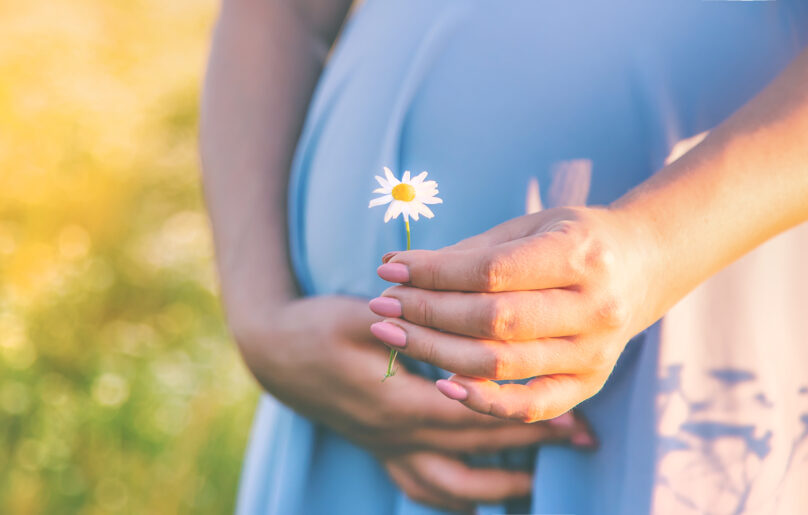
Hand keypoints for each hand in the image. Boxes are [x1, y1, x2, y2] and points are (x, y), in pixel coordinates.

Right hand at [232, 295, 595, 508]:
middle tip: (580, 438)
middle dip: (531, 445)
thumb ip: (405, 319)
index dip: (525, 414)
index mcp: (396, 402)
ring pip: (451, 487)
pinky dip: (459, 498)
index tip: (571, 412)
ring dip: (499, 486)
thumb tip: (453, 313)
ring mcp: (388, 449)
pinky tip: (486, 496)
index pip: (475, 415)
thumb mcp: (354, 314)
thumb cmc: (314, 328)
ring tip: (539, 480)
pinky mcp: (381, 450)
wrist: (274, 355)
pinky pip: (424, 488)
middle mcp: (396, 436)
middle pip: (476, 452)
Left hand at [368, 206, 658, 421]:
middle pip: (493, 320)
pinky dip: (483, 401)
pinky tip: (442, 384)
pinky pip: (530, 406)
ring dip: (437, 351)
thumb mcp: (527, 228)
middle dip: (427, 313)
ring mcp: (594, 352)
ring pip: (502, 363)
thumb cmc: (570, 240)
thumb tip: (394, 266)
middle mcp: (593, 307)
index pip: (491, 272)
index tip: (389, 270)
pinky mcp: (589, 384)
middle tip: (382, 304)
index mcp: (578, 256)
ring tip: (394, 334)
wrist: (643, 266)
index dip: (434, 274)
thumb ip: (466, 252)